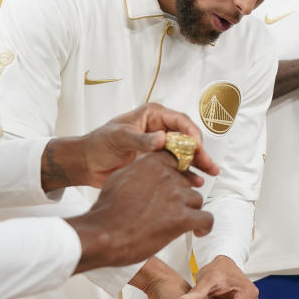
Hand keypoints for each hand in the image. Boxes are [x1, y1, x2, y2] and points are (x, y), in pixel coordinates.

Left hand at [42, 103, 220, 190]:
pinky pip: (176, 166)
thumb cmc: (100, 143)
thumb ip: (141, 139)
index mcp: (153, 115)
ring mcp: (160, 147)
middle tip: (210, 165)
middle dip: (200, 151)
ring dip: (198, 163)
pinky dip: (186, 174)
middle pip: (187, 138)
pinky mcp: (158, 163)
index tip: (197, 146)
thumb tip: (162, 139)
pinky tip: (195, 183)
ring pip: (185, 153)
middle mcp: (160, 129)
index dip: (191, 133)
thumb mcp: (120, 137)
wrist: (87, 163)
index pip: (179, 121)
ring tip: (210, 174)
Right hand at [67, 152, 213, 272]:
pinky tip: (199, 231)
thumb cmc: (107, 211)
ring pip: (196, 200)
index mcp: (152, 162)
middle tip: (170, 210)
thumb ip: (140, 170)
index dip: (179, 175)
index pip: (178, 161)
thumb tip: (147, 170)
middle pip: (187, 183)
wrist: (103, 234)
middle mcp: (167, 175)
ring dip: (189, 211)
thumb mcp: (120, 177)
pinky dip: (204, 226)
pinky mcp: (182, 218)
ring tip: (176, 223)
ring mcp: (176, 196)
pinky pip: (206, 219)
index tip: (180, 184)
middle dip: (181, 197)